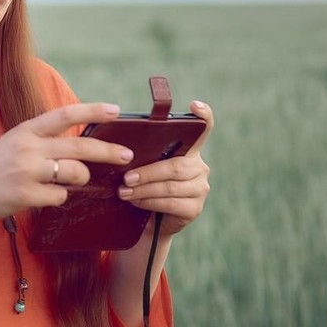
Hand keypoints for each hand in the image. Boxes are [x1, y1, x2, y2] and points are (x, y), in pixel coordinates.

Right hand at [0, 103, 134, 223]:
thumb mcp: (15, 142)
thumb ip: (43, 140)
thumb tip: (80, 146)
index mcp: (26, 129)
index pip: (65, 114)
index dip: (92, 110)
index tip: (115, 110)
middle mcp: (28, 147)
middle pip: (79, 146)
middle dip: (107, 150)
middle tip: (127, 155)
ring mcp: (28, 171)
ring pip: (75, 172)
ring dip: (79, 178)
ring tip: (67, 180)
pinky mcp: (27, 194)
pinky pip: (60, 196)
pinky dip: (57, 197)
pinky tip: (41, 195)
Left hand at [116, 100, 212, 236]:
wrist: (149, 221)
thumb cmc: (144, 185)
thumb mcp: (144, 165)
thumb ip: (144, 154)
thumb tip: (123, 148)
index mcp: (189, 150)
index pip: (203, 129)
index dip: (203, 116)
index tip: (194, 105)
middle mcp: (200, 167)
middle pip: (175, 166)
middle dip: (147, 172)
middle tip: (126, 178)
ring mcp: (201, 188)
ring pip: (170, 186)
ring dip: (143, 189)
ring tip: (124, 191)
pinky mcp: (195, 208)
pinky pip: (170, 203)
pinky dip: (149, 202)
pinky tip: (136, 201)